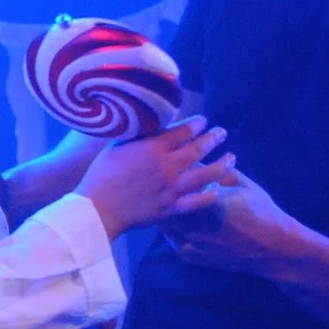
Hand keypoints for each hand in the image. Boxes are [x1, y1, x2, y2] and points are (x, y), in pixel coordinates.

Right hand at [72, 117, 234, 238]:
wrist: (96, 208)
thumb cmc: (101, 174)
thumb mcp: (116, 145)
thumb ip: (139, 135)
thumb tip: (154, 125)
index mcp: (153, 148)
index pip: (184, 130)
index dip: (198, 123)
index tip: (204, 120)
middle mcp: (168, 166)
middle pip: (199, 148)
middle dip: (214, 138)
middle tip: (222, 133)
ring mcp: (172, 188)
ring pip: (206, 174)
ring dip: (222, 164)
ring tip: (231, 157)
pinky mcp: (171, 208)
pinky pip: (198, 202)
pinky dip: (210, 196)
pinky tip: (217, 190)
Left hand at [162, 169, 305, 275]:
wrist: (274, 247)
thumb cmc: (261, 210)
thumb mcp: (242, 184)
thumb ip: (216, 171)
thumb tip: (193, 160)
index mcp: (210, 200)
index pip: (179, 182)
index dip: (173, 174)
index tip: (172, 168)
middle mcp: (197, 222)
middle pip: (167, 202)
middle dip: (165, 192)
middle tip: (163, 182)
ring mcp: (191, 241)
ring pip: (165, 220)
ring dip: (165, 209)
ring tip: (167, 199)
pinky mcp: (190, 255)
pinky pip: (171, 237)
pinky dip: (171, 227)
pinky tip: (176, 219)